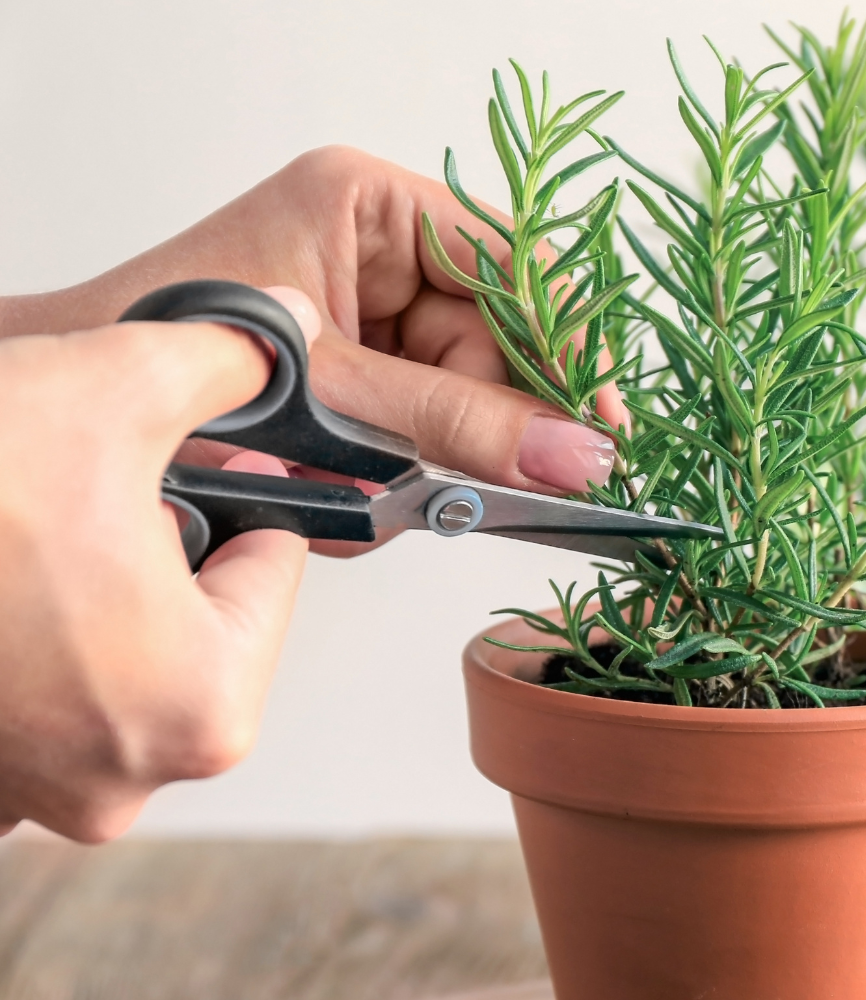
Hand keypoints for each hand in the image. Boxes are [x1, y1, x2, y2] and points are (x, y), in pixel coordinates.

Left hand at [0, 146, 622, 552]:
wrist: (74, 426)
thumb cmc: (169, 366)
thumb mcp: (332, 392)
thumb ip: (460, 423)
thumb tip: (578, 455)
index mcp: (369, 206)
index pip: (516, 263)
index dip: (569, 342)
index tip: (603, 422)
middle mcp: (378, 249)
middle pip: (499, 339)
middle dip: (488, 422)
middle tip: (506, 487)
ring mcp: (369, 313)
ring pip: (467, 397)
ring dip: (434, 462)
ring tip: (370, 491)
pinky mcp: (359, 375)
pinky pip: (424, 429)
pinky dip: (398, 479)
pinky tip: (349, 494)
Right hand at [0, 288, 319, 841]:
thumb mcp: (114, 386)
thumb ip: (228, 361)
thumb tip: (283, 329)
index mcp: (203, 708)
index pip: (272, 570)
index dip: (241, 494)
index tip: (205, 461)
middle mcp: (127, 779)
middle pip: (196, 622)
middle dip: (163, 548)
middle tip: (105, 491)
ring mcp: (36, 793)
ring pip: (112, 662)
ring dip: (90, 596)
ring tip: (36, 532)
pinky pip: (31, 703)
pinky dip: (25, 646)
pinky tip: (0, 583)